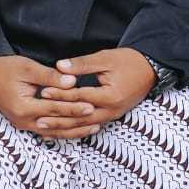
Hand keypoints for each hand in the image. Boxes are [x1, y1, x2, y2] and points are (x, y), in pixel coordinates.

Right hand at [0, 55, 91, 134]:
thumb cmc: (5, 68)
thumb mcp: (28, 68)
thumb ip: (50, 76)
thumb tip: (72, 82)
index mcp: (23, 108)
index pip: (55, 110)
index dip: (74, 108)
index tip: (92, 106)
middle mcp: (23, 120)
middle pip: (56, 125)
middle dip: (78, 122)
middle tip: (99, 119)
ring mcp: (23, 124)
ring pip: (53, 132)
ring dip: (73, 131)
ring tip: (93, 128)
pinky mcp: (24, 122)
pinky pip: (47, 131)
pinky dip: (62, 131)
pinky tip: (75, 130)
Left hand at [34, 48, 157, 139]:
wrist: (151, 68)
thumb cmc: (129, 61)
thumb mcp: (105, 58)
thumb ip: (82, 64)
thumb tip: (60, 66)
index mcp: (109, 96)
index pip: (79, 97)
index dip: (60, 95)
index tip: (42, 92)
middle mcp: (111, 110)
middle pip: (80, 117)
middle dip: (58, 118)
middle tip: (37, 118)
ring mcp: (113, 116)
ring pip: (84, 125)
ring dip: (64, 128)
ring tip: (45, 129)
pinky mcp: (112, 116)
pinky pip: (91, 126)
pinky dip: (75, 128)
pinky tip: (62, 131)